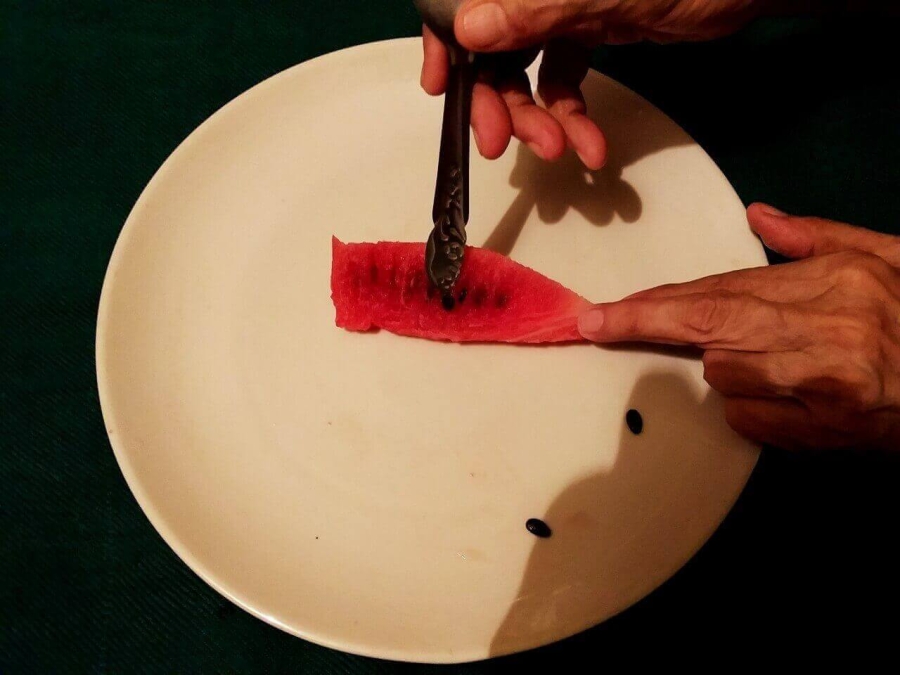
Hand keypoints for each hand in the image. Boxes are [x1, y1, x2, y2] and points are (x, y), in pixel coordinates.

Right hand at [421, 0, 766, 166]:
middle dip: (498, 102)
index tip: (439, 88)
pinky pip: (563, 81)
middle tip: (501, 145)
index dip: (444, 44)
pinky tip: (588, 144)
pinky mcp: (588, 33)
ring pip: (526, 73)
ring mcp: (562, 11)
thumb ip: (535, 10)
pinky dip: (571, 116)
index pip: (464, 4)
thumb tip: (468, 30)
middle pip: (492, 49)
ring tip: (560, 151)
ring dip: (537, 120)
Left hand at [578, 203, 899, 451]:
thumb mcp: (888, 258)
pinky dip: (753, 412)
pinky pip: (752, 420)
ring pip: (725, 374)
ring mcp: (823, 381)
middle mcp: (823, 326)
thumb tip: (758, 216)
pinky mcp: (828, 429)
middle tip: (591, 325)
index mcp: (833, 280)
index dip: (652, 302)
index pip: (717, 288)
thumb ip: (819, 236)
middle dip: (642, 324)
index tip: (599, 312)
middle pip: (704, 325)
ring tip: (781, 364)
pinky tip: (789, 402)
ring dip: (730, 370)